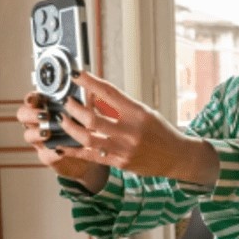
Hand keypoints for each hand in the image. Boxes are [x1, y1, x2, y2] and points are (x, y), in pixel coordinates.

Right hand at [16, 92, 108, 192]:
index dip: (30, 97)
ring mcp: (41, 139)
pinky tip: (59, 150)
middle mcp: (39, 122)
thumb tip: (91, 89)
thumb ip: (86, 101)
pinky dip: (52, 152)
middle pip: (23, 115)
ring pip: (28, 135)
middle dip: (30, 114)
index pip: (32, 99)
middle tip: (44, 115)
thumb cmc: (87, 128)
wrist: (93, 154)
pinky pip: (45, 154)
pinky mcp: (48, 156)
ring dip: (36, 132)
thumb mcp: (88, 112)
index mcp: (46, 107)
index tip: (34, 98)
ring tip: (47, 132)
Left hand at [59, 73, 219, 185]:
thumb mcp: (145, 113)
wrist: (176, 157)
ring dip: (70, 127)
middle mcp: (130, 131)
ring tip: (63, 119)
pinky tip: (62, 147)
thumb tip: (96, 96)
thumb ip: (121, 106)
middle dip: (74, 108)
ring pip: (88, 137)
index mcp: (138, 113)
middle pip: (92, 118)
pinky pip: (92, 156)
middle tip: (66, 101)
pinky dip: (74, 151)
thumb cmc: (161, 132)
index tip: (76, 75)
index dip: (90, 82)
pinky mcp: (120, 163)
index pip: (109, 93)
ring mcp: (124, 149)